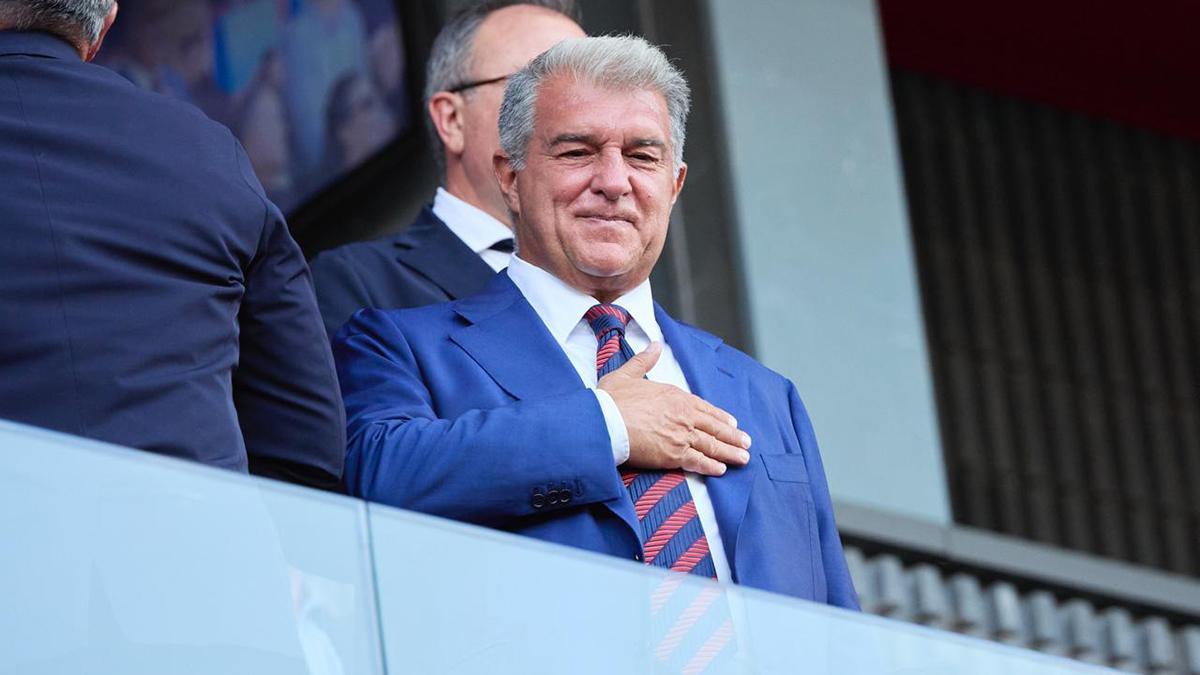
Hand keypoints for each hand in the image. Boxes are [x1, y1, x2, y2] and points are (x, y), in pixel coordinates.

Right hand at [598, 342, 751, 475]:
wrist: (604, 421)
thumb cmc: (611, 400)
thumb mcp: (627, 374)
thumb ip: (644, 361)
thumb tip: (655, 345)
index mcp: (675, 396)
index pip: (704, 408)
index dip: (720, 417)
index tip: (731, 423)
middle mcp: (683, 416)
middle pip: (714, 428)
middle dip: (733, 437)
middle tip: (746, 443)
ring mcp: (681, 436)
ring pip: (712, 445)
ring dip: (729, 452)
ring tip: (742, 458)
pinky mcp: (673, 455)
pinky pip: (698, 462)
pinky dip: (711, 466)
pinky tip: (721, 470)